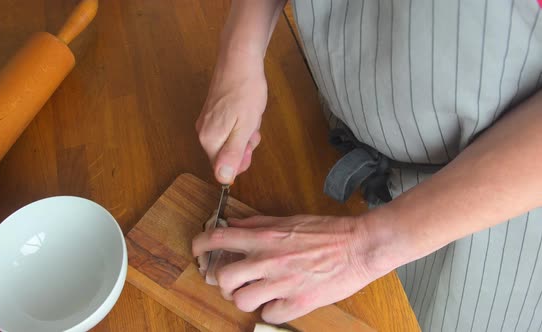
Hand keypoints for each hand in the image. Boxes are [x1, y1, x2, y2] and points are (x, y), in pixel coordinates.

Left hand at [192, 215, 386, 323]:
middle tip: (233, 281)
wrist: (359, 246)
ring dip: (244, 298)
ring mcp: (282, 283)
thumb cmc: (328, 231)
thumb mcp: (289, 220)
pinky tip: (278, 302)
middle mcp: (268, 260)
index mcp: (265, 237)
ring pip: (241, 300)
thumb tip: (235, 224)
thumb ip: (259, 223)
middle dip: (222, 282)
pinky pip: (269, 314)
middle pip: (223, 278)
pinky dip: (270, 310)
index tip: (197, 249)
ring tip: (255, 293)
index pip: (218, 238)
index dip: (200, 244)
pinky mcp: (298, 302)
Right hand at [196, 51, 266, 183]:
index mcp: (209, 139)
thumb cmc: (246, 91)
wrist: (239, 58)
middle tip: (252, 125)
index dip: (241, 160)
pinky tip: (246, 110)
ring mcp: (206, 121)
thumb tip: (223, 179)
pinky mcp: (212, 111)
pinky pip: (228, 128)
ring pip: (229, 140)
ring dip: (244, 132)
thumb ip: (233, 154)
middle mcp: (203, 132)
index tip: (250, 143)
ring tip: (250, 114)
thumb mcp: (245, 127)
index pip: (223, 168)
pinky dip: (240, 123)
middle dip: (244, 144)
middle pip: (226, 154)